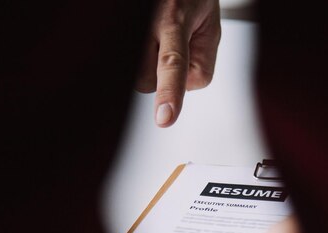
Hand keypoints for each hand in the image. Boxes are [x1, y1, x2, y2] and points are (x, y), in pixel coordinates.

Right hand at [137, 0, 220, 126]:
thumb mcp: (212, 27)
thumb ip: (201, 65)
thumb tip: (181, 91)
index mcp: (175, 18)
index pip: (172, 63)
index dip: (169, 92)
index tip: (164, 118)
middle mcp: (146, 22)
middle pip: (145, 81)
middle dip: (160, 79)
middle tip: (173, 49)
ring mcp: (128, 27)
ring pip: (134, 77)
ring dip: (148, 70)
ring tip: (159, 42)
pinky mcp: (115, 30)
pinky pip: (127, 66)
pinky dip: (139, 62)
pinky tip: (148, 42)